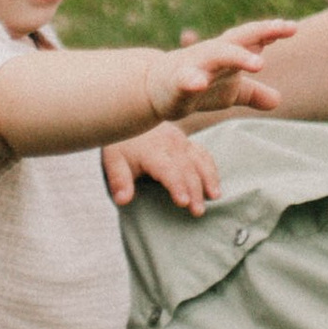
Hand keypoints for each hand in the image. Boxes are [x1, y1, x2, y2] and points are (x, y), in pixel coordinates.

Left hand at [102, 121, 221, 212]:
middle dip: (195, 190)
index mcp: (152, 150)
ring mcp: (181, 141)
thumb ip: (119, 180)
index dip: (177, 186)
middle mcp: (170, 144)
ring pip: (200, 160)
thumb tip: (123, 200)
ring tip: (214, 197)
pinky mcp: (188, 142)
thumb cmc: (121, 145)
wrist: (129, 116)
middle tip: (198, 211)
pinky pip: (203, 154)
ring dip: (209, 179)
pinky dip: (211, 169)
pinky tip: (214, 185)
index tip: (183, 202)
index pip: (168, 170)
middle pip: (187, 168)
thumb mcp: (113, 161)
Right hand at [146, 19, 297, 126]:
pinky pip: (184, 80)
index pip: (252, 38)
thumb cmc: (197, 85)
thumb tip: (278, 100)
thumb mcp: (229, 92)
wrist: (155, 89)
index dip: (271, 31)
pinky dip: (191, 80)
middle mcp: (213, 54)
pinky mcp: (177, 83)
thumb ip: (253, 94)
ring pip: (218, 55)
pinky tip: (199, 84)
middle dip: (261, 32)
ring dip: (238, 57)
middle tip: (285, 28)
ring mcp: (195, 66)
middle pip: (239, 38)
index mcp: (228, 53)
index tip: (292, 27)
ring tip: (260, 64)